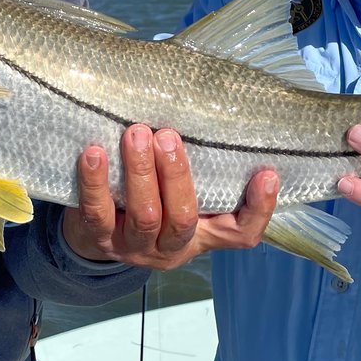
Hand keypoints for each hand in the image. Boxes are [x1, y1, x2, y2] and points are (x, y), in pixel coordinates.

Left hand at [62, 125, 279, 269]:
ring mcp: (135, 248)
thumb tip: (214, 113)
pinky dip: (95, 182)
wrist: (94, 237)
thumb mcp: (180, 194)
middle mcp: (172, 247)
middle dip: (177, 176)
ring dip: (141, 172)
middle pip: (184, 219)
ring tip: (137, 134)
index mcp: (202, 235)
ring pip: (145, 217)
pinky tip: (94, 153)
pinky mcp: (99, 239)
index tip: (266, 173)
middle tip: (168, 136)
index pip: (241, 233)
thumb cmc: (151, 200)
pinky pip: (98, 212)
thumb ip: (201, 170)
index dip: (259, 209)